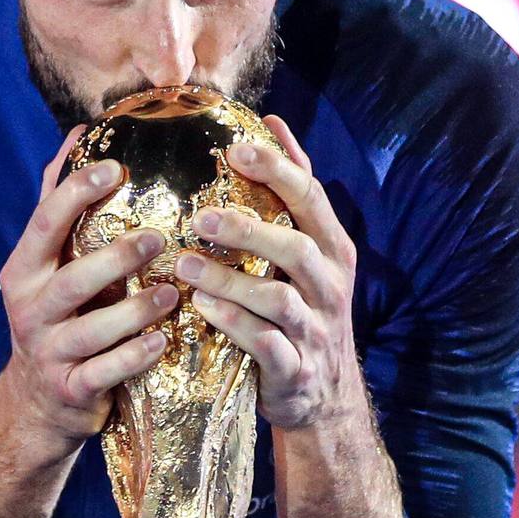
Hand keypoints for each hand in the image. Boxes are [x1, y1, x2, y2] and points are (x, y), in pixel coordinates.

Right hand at [0, 126, 178, 443]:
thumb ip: (59, 200)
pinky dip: (133, 357)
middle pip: (72, 280)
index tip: (116, 167)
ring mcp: (48, 352)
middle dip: (116, 258)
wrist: (38, 402)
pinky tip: (162, 341)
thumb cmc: (56, 314)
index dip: (76, 192)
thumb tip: (79, 134)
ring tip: (171, 292)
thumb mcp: (47, 261)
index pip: (45, 223)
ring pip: (91, 331)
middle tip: (160, 238)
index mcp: (25, 269)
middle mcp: (30, 308)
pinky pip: (104, 374)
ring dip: (134, 312)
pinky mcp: (71, 389)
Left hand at [174, 114, 363, 432]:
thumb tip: (271, 121)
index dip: (277, 170)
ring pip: (277, 299)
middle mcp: (330, 285)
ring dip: (230, 281)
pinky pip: (266, 345)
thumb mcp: (308, 250)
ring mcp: (316, 329)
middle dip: (249, 229)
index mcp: (332, 248)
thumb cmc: (303, 307)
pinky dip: (235, 326)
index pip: (310, 198)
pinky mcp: (297, 369)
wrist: (324, 396)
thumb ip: (292, 190)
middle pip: (296, 248)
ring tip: (186, 264)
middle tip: (200, 215)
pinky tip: (202, 309)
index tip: (235, 150)